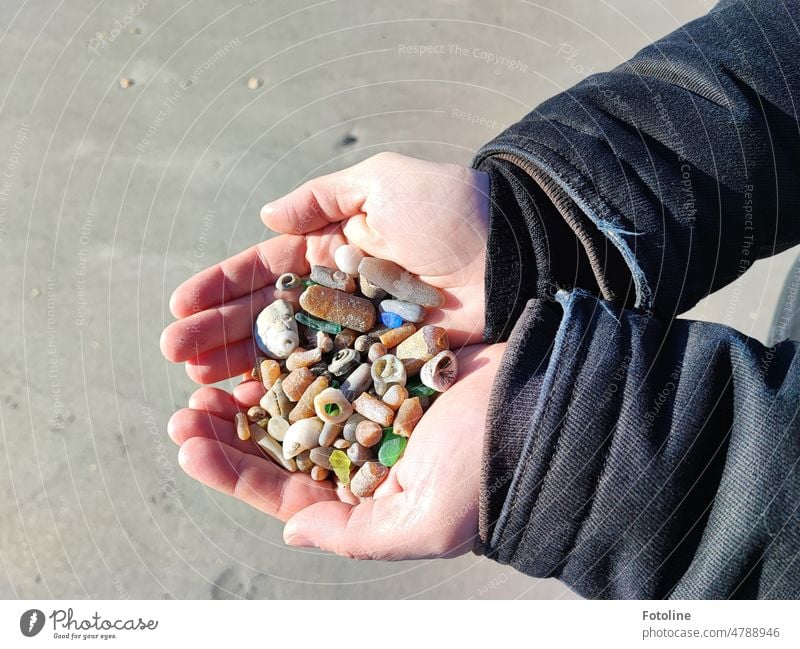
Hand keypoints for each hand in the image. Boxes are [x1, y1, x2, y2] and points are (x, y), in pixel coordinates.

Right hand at [160, 152, 488, 383]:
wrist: (515, 254)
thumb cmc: (450, 211)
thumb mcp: (382, 184)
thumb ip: (323, 199)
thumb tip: (266, 216)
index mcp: (332, 249)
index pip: (265, 270)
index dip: (222, 288)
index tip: (180, 307)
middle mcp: (338, 294)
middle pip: (268, 317)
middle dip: (219, 333)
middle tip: (176, 353)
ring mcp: (358, 335)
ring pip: (291, 354)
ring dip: (242, 367)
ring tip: (199, 383)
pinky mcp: (382, 366)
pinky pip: (329, 382)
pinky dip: (293, 393)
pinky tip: (255, 405)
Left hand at [168, 343, 504, 558]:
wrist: (541, 408)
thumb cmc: (485, 471)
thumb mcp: (424, 523)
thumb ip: (355, 535)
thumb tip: (291, 531)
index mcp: (364, 492)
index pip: (285, 487)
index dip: (233, 470)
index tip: (189, 443)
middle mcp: (361, 448)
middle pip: (281, 440)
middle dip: (230, 427)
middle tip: (186, 407)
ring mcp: (370, 401)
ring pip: (296, 395)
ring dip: (252, 384)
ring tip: (208, 370)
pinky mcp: (383, 358)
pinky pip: (328, 353)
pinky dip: (293, 348)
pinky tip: (262, 339)